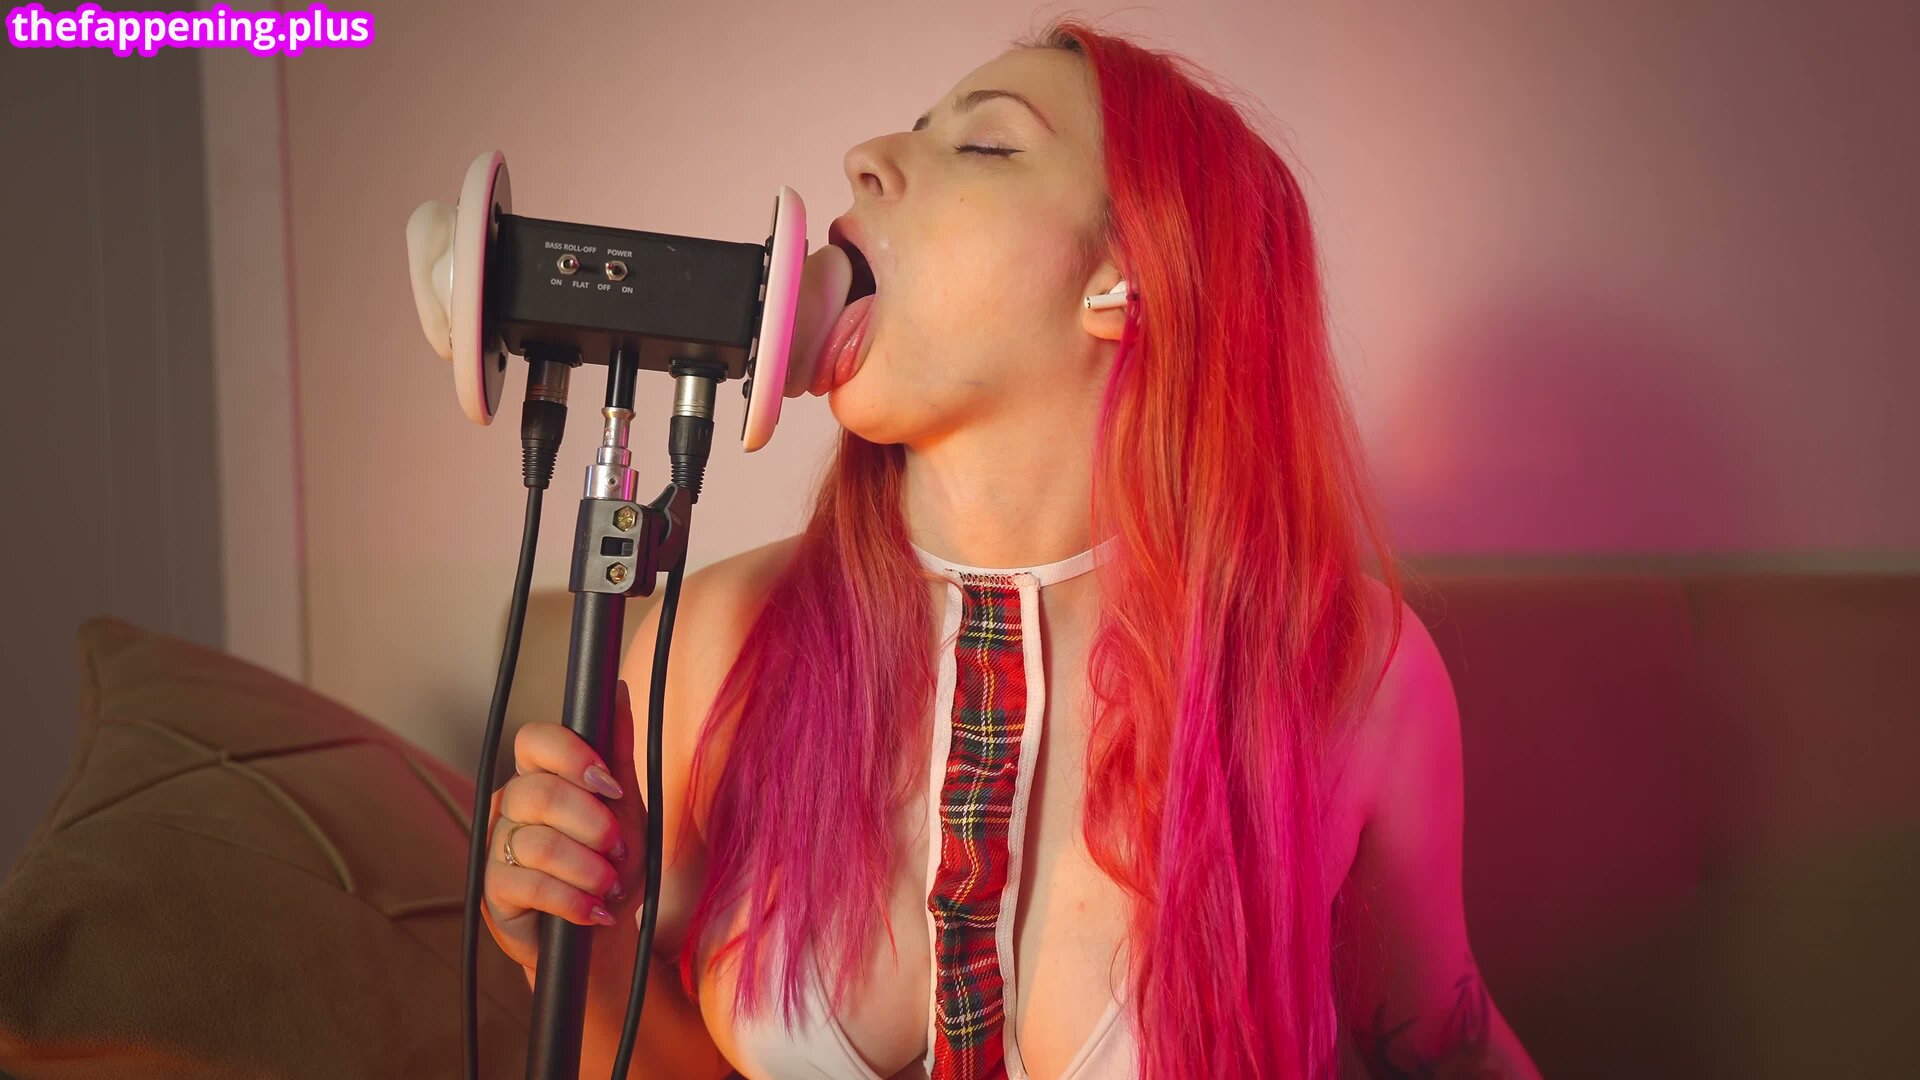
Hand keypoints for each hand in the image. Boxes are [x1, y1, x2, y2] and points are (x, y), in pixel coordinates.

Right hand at [481, 680, 644, 970]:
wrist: (603, 929)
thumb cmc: (612, 862)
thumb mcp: (626, 806)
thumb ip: (618, 752)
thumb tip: (616, 689)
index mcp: (540, 776)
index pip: (534, 740)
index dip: (572, 757)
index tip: (610, 786)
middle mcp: (511, 805)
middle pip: (540, 794)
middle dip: (593, 825)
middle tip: (618, 849)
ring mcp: (497, 847)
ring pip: (539, 844)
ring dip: (589, 870)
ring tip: (610, 887)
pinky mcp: (494, 891)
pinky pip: (530, 886)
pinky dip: (573, 901)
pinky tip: (594, 912)